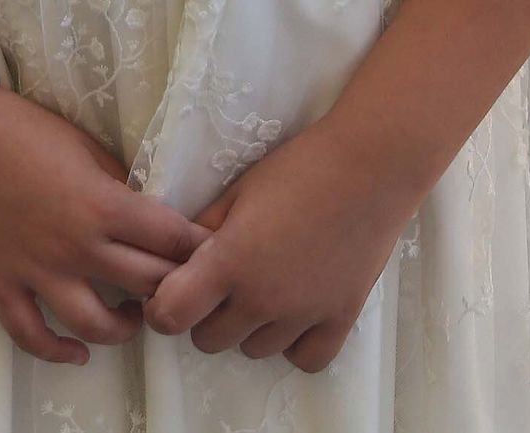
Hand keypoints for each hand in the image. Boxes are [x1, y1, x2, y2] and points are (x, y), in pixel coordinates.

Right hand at [0, 85, 207, 366]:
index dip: (199, 249)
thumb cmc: (22, 128)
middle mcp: (77, 247)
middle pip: (146, 285)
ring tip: (133, 317)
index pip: (170, 240)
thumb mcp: (84, 144)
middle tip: (184, 286)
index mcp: (102, 205)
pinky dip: (57, 353)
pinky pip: (32, 336)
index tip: (215, 253)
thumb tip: (143, 210)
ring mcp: (37, 272)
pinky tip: (77, 354)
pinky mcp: (2, 284)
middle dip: (174, 288)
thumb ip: (117, 183)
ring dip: (124, 328)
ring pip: (95, 326)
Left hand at [145, 120, 416, 373]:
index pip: (171, 315)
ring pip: (253, 350)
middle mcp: (262, 301)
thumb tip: (176, 257)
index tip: (169, 289)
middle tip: (220, 280)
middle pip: (208, 340)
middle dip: (204, 314)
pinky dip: (293, 343)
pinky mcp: (339, 322)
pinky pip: (303, 360)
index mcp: (229, 264)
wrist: (368, 170)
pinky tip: (294, 311)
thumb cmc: (297, 169)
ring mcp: (302, 317)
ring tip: (263, 285)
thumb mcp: (237, 191)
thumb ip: (202, 230)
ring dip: (248, 326)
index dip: (161, 305)